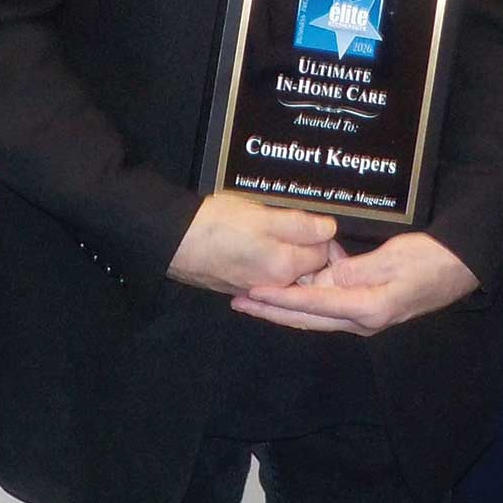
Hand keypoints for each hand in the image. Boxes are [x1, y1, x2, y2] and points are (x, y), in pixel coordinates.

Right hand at [167, 193, 337, 293]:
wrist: (174, 240)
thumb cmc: (215, 225)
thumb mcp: (263, 215)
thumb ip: (300, 225)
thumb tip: (328, 228)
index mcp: (285, 268)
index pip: (324, 253)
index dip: (321, 232)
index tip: (313, 219)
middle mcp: (274, 285)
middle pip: (307, 265)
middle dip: (306, 245)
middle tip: (293, 221)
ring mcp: (256, 287)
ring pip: (285, 268)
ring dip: (286, 250)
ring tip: (272, 228)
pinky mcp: (240, 284)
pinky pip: (266, 272)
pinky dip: (267, 257)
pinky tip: (256, 241)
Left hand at [232, 232, 476, 335]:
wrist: (462, 267)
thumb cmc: (433, 259)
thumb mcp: (395, 258)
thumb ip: (358, 270)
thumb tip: (326, 279)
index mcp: (368, 309)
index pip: (312, 306)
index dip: (279, 299)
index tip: (251, 294)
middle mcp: (362, 319)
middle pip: (306, 318)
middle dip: (270, 311)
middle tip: (238, 302)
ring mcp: (364, 315)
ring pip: (314, 314)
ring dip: (283, 307)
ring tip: (252, 298)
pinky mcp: (367, 306)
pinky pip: (328, 305)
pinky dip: (305, 299)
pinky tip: (289, 287)